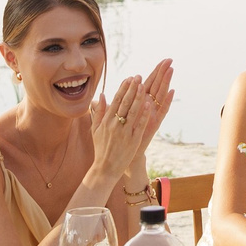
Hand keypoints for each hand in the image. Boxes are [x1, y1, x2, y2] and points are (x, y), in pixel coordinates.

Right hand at [87, 60, 174, 187]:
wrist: (105, 168)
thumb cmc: (101, 148)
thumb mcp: (96, 129)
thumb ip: (98, 112)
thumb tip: (101, 95)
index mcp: (106, 121)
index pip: (116, 100)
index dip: (123, 88)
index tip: (129, 78)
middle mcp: (115, 125)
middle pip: (125, 103)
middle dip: (132, 88)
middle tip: (138, 76)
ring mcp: (124, 132)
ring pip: (133, 111)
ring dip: (139, 97)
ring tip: (144, 85)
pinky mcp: (133, 140)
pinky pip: (140, 125)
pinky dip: (144, 114)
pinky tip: (149, 104)